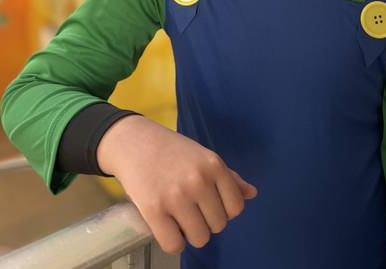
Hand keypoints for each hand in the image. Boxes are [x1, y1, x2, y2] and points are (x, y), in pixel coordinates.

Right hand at [96, 115, 257, 255]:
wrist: (133, 141)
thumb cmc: (171, 150)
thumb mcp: (203, 156)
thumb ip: (228, 177)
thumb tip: (252, 194)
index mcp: (214, 165)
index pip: (236, 207)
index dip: (223, 210)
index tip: (209, 203)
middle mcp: (198, 181)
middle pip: (219, 225)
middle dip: (206, 221)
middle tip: (190, 208)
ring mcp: (176, 196)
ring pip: (199, 238)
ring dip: (190, 233)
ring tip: (178, 217)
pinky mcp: (153, 210)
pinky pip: (175, 245)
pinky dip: (172, 241)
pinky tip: (166, 226)